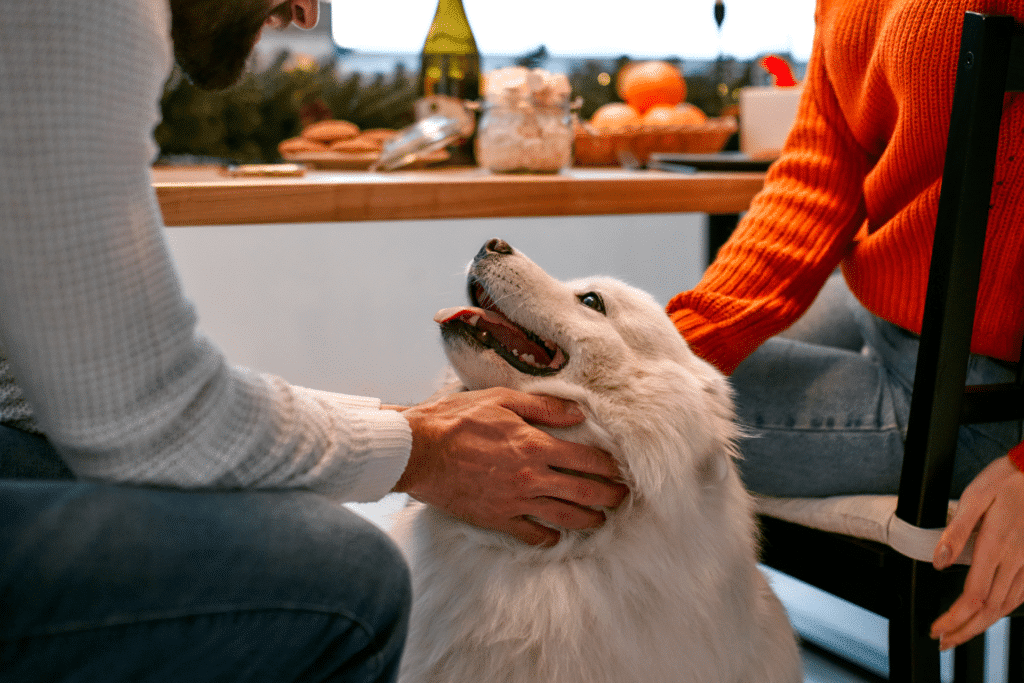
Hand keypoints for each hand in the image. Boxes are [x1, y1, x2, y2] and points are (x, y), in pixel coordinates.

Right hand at [392, 387, 628, 545]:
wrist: (418, 451)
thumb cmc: (456, 419)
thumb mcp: (502, 400)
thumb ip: (543, 407)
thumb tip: (578, 413)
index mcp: (535, 446)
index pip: (587, 460)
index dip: (610, 467)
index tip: (621, 470)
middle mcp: (531, 478)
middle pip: (584, 493)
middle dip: (609, 497)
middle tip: (623, 499)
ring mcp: (515, 502)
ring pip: (564, 517)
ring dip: (588, 520)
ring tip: (601, 520)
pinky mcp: (497, 518)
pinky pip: (531, 535)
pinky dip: (548, 539)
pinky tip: (556, 537)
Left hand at [930, 455, 1023, 649]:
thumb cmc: (1007, 479)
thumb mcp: (974, 496)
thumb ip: (956, 531)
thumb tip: (939, 561)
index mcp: (996, 546)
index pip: (973, 596)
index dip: (954, 618)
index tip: (937, 629)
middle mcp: (1016, 559)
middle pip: (989, 608)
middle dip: (965, 629)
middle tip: (944, 641)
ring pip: (1007, 605)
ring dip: (984, 624)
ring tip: (963, 633)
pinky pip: (1022, 593)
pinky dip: (1004, 609)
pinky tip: (994, 612)